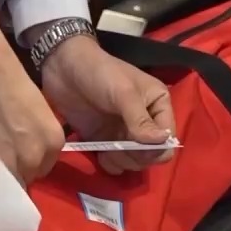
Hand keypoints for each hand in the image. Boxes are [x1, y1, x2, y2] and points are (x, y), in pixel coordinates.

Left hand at [35, 32, 176, 174]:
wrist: (63, 67)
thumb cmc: (99, 73)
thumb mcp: (123, 93)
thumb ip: (140, 119)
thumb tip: (161, 142)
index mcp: (158, 104)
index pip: (168, 138)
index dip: (155, 149)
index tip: (135, 145)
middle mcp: (146, 120)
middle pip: (153, 154)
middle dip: (137, 157)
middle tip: (117, 150)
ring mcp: (125, 131)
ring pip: (135, 161)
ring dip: (123, 162)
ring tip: (107, 153)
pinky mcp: (105, 139)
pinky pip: (115, 161)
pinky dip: (111, 164)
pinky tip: (101, 157)